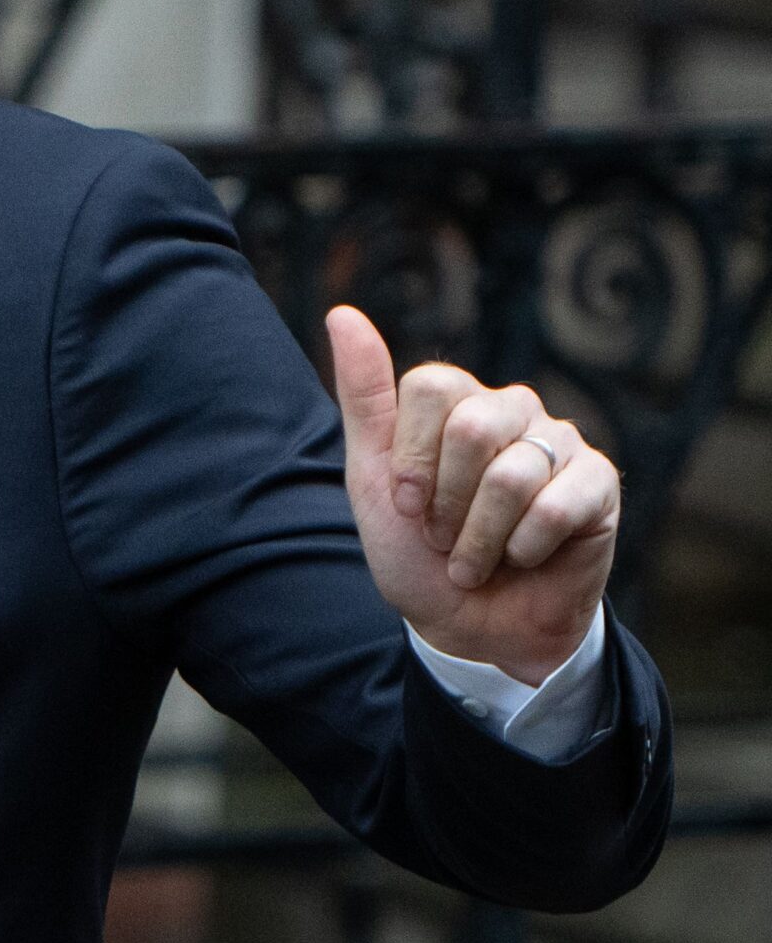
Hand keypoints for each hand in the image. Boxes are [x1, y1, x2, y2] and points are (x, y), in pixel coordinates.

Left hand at [324, 305, 618, 687]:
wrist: (469, 628)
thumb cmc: (419, 553)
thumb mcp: (372, 480)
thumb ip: (363, 398)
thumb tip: (343, 314)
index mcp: (457, 401)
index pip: (430, 387)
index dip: (411, 459)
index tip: (406, 505)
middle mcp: (513, 409)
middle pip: (472, 426)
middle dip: (446, 503)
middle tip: (444, 536)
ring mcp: (560, 442)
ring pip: (512, 472)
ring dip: (480, 538)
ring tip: (478, 558)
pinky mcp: (599, 483)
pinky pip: (558, 504)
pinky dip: (526, 548)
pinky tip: (524, 559)